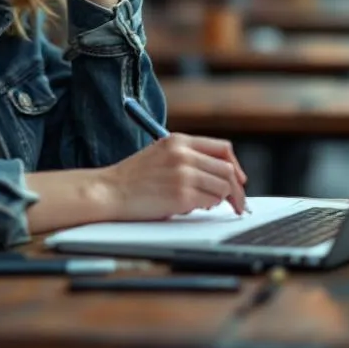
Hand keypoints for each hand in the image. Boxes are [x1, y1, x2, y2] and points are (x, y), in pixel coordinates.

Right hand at [96, 134, 248, 219]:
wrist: (109, 191)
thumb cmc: (132, 178)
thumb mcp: (160, 154)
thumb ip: (187, 157)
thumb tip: (218, 174)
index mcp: (178, 141)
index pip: (222, 149)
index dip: (235, 166)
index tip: (238, 179)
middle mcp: (184, 154)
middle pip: (227, 169)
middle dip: (236, 189)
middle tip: (238, 203)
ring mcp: (184, 174)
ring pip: (222, 187)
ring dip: (219, 199)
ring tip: (204, 203)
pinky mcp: (182, 195)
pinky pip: (210, 202)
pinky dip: (207, 207)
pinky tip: (193, 207)